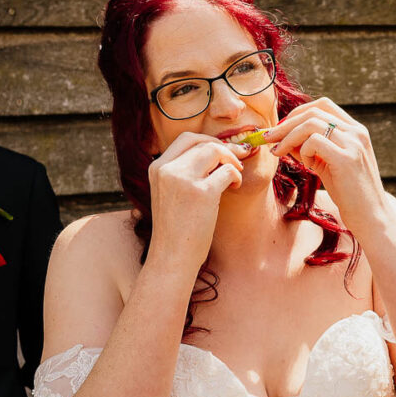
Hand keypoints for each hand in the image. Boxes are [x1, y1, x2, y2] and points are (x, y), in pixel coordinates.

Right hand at [145, 131, 245, 270]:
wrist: (172, 257)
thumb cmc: (176, 229)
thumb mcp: (170, 194)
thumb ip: (183, 172)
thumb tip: (215, 152)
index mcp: (157, 168)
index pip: (186, 139)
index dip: (208, 140)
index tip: (222, 150)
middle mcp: (167, 169)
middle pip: (202, 142)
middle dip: (225, 147)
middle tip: (239, 157)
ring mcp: (183, 180)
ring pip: (215, 151)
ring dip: (232, 160)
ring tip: (236, 176)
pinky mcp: (202, 193)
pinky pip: (228, 171)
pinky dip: (237, 176)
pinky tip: (236, 186)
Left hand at [266, 99, 386, 226]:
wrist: (371, 218)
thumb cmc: (349, 194)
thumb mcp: (328, 166)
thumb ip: (311, 149)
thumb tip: (283, 138)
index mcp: (355, 130)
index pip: (322, 106)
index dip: (297, 113)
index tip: (281, 129)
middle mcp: (356, 132)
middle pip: (312, 112)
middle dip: (285, 124)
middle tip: (268, 138)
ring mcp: (353, 143)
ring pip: (310, 124)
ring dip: (288, 137)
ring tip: (279, 152)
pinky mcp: (346, 158)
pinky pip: (314, 141)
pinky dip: (303, 151)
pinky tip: (308, 167)